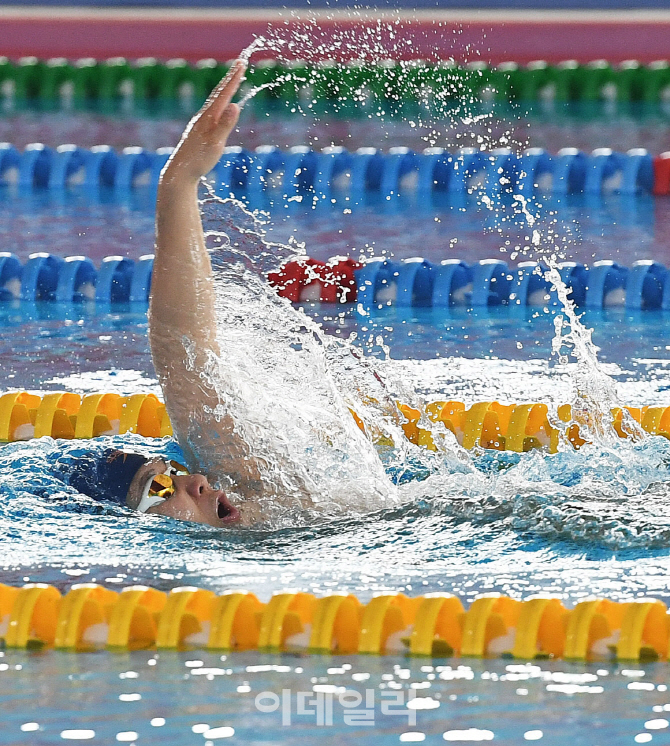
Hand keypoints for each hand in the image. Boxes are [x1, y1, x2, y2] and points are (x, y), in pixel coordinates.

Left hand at [160, 59, 246, 186]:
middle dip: (230, 79)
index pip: (224, 94)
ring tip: (232, 81)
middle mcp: (203, 117)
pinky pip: (213, 112)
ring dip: (225, 90)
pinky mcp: (199, 132)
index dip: (234, 79)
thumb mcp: (215, 144)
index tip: (241, 63)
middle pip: (219, 94)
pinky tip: (221, 108)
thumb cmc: (198, 160)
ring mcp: (200, 124)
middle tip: (239, 64)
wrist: (179, 173)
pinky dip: (220, 104)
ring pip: (215, 102)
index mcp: (208, 117)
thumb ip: (225, 125)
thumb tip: (235, 106)